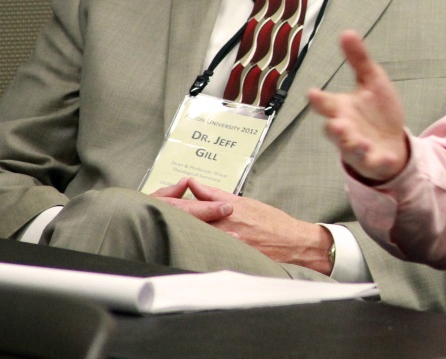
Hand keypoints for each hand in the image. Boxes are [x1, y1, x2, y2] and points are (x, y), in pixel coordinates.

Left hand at [150, 178, 333, 272]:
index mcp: (228, 211)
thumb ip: (216, 194)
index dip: (172, 203)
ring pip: (195, 241)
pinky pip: (206, 257)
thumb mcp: (245, 202)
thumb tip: (193, 184)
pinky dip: (193, 253)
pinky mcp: (231, 260)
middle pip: (190, 224)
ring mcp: (229, 245)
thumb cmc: (272, 222)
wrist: (294, 243)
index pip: (192, 206)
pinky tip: (180, 254)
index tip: (159, 201)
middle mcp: (226, 228)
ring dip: (179, 237)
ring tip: (160, 235)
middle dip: (171, 219)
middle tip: (151, 215)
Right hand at [307, 30, 410, 183]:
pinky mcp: (374, 161)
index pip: (325, 103)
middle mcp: (346, 129)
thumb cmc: (376, 111)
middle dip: (334, 128)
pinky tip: (385, 156)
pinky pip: (373, 163)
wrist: (392, 142)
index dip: (318, 99)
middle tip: (336, 123)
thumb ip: (358, 60)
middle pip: (334, 130)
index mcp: (341, 108)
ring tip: (361, 142)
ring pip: (351, 149)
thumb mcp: (371, 81)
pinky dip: (378, 161)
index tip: (312, 93)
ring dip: (354, 145)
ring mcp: (358, 147)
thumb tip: (346, 32)